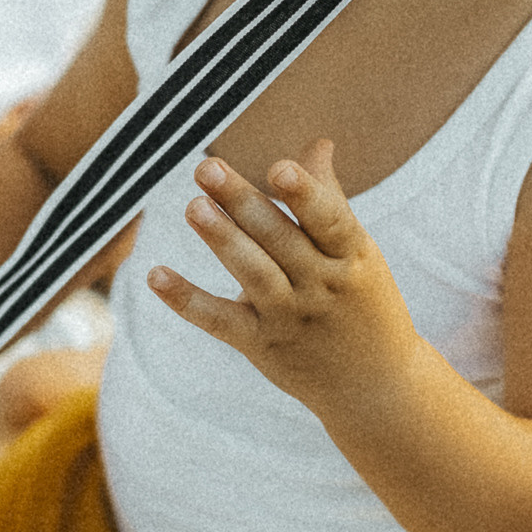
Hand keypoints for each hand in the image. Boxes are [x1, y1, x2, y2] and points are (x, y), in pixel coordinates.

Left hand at [148, 138, 422, 421]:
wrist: (375, 387)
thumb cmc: (363, 303)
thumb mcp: (359, 254)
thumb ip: (328, 200)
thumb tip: (317, 144)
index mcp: (353, 256)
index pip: (330, 221)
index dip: (306, 195)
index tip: (280, 166)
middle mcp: (322, 286)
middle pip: (280, 241)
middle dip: (243, 203)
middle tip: (206, 168)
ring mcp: (291, 318)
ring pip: (253, 275)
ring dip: (221, 241)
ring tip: (193, 207)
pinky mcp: (263, 345)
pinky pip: (220, 320)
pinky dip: (187, 300)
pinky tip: (156, 274)